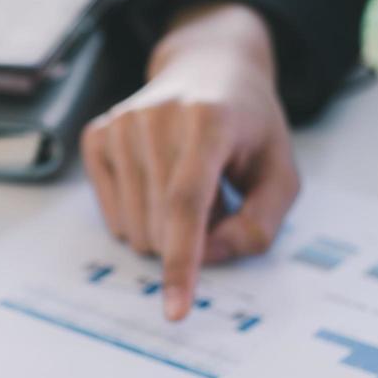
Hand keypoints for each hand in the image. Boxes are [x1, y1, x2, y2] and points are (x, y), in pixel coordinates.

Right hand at [80, 0, 299, 320]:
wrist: (208, 67)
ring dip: (166, 228)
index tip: (175, 310)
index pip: (186, 203)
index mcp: (209, 120)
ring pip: (133, 228)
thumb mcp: (280, 172)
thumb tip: (207, 256)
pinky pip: (112, 216)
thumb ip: (260, 224)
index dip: (181, 262)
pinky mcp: (97, 135)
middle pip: (159, 224)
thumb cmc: (248, 126)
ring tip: (190, 185)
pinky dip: (140, 217)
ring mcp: (120, 124)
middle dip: (191, 237)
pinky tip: (158, 182)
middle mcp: (156, 117)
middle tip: (216, 198)